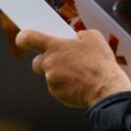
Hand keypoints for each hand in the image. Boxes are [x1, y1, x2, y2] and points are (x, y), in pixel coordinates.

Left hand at [16, 29, 130, 106]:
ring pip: (50, 76)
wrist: (106, 86)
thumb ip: (79, 35)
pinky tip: (81, 83)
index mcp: (54, 47)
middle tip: (63, 59)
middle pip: (37, 61)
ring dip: (60, 74)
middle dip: (47, 60)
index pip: (26, 38)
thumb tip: (75, 38)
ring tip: (80, 72)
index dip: (23, 37)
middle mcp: (48, 64)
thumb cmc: (100, 61)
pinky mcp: (58, 94)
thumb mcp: (93, 37)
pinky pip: (58, 88)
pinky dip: (67, 86)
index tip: (24, 38)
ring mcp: (52, 81)